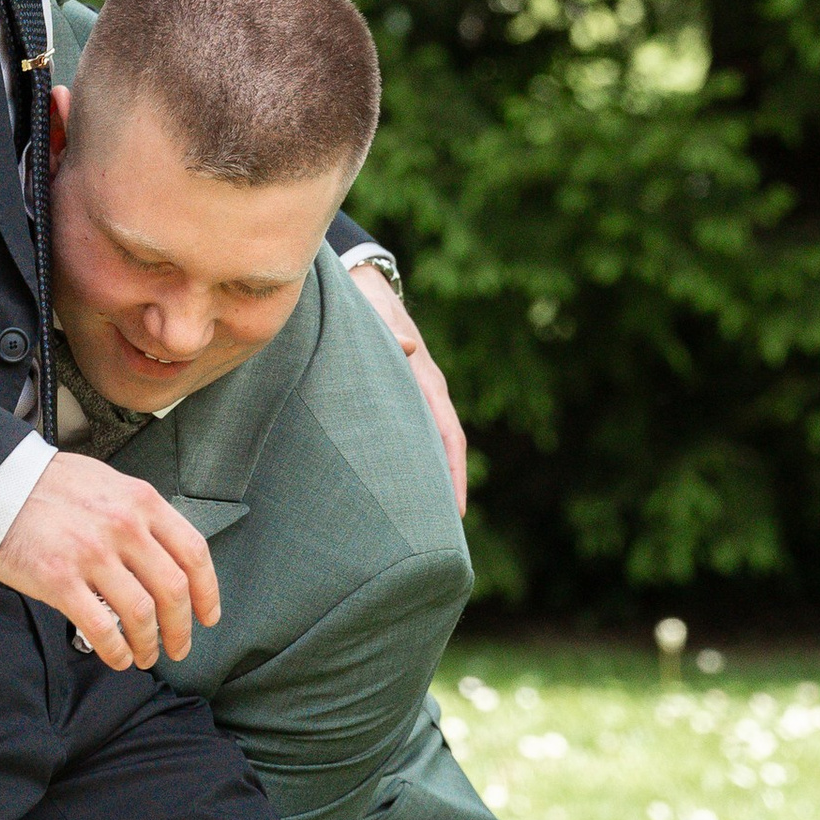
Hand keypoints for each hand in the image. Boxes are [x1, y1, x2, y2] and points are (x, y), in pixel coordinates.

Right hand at [0, 451, 219, 665]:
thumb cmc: (48, 485)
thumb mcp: (108, 484)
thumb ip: (139, 514)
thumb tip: (164, 553)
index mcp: (141, 502)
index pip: (193, 553)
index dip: (207, 592)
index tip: (208, 615)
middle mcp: (124, 527)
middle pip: (172, 590)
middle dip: (181, 628)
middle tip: (178, 647)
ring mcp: (92, 554)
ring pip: (141, 613)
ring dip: (149, 644)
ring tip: (145, 656)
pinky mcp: (60, 580)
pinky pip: (100, 627)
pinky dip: (116, 651)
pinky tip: (118, 658)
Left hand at [349, 257, 466, 515]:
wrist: (363, 279)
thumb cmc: (364, 299)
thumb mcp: (374, 308)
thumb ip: (387, 328)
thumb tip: (406, 348)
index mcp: (424, 378)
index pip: (448, 434)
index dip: (453, 474)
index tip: (456, 510)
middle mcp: (425, 391)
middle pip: (443, 450)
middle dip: (444, 492)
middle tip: (438, 539)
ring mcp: (412, 394)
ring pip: (427, 445)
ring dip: (426, 481)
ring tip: (418, 526)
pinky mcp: (398, 396)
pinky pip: (409, 435)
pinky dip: (409, 462)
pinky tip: (395, 489)